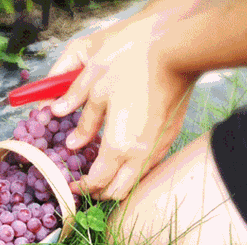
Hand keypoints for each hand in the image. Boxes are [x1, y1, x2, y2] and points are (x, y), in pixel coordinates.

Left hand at [48, 14, 198, 199]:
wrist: (176, 50)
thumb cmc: (133, 63)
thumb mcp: (96, 88)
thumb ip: (84, 121)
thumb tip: (72, 142)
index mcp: (119, 146)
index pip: (97, 182)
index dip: (81, 187)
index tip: (70, 183)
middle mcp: (140, 155)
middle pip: (116, 192)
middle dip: (97, 192)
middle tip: (83, 183)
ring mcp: (158, 148)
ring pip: (134, 182)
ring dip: (115, 184)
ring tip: (100, 171)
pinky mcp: (169, 138)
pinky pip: (147, 167)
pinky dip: (130, 172)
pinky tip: (121, 158)